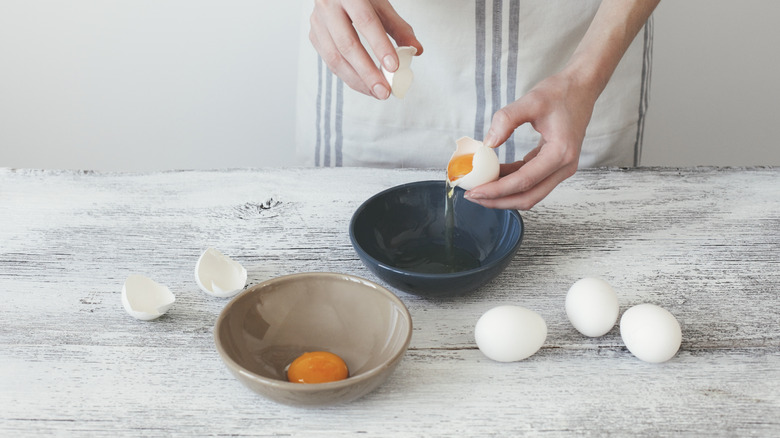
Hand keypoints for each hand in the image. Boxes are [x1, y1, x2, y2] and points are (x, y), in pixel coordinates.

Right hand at [309, 0, 422, 99]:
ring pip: (334, 58)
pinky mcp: (314, 35)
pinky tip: (364, 85)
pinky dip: (348, 76)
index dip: (380, 46)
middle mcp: (328, 6)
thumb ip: (398, 27)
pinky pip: (330, 62)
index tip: (394, 68)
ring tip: (377, 93)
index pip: (365, 22)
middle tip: (385, 91)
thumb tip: (416, 50)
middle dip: (368, 73)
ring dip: (357, 81)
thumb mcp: (380, 4)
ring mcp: (318, 22)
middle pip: (347, 45)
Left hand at [463, 72, 597, 209]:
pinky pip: (530, 181)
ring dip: (504, 194)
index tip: (474, 191)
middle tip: (472, 196)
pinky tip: (492, 175)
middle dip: (498, 200)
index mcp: (560, 153)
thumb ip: (506, 120)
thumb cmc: (560, 92)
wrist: (582, 87)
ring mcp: (561, 168)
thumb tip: (488, 143)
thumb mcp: (531, 100)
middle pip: (528, 197)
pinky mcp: (554, 165)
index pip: (524, 181)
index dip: (497, 190)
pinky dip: (511, 182)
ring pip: (530, 193)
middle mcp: (564, 166)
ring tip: (479, 189)